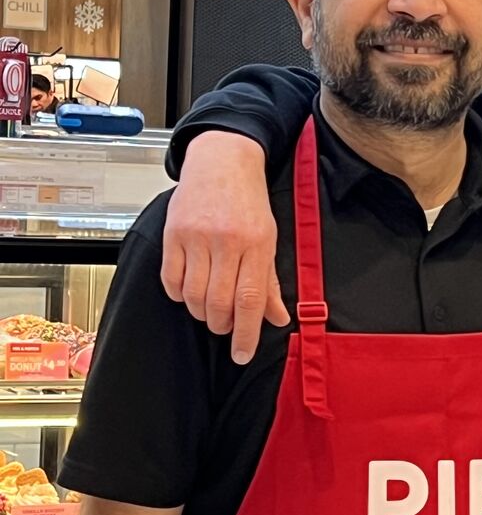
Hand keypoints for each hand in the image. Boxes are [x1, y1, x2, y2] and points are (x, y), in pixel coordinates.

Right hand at [160, 132, 288, 364]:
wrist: (222, 160)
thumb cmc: (249, 201)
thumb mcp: (269, 239)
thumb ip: (269, 282)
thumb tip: (277, 319)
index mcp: (256, 244)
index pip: (250, 300)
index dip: (246, 334)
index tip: (242, 354)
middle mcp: (226, 241)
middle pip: (219, 302)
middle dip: (221, 326)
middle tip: (225, 328)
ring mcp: (196, 237)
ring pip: (194, 295)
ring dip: (201, 312)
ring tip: (209, 310)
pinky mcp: (172, 234)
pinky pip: (171, 279)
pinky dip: (179, 294)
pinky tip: (189, 292)